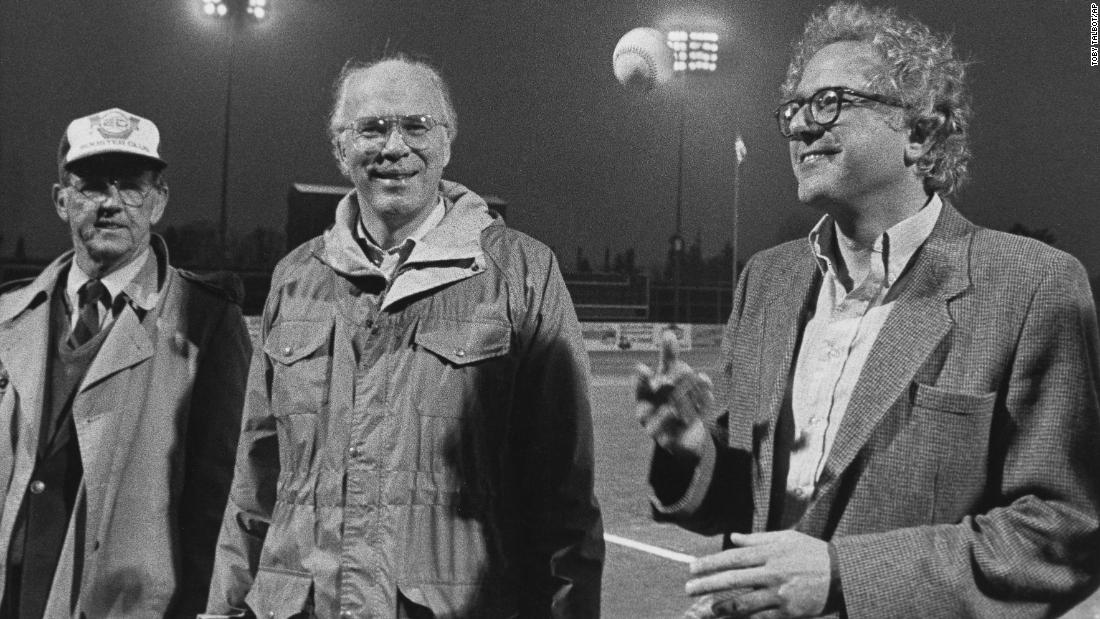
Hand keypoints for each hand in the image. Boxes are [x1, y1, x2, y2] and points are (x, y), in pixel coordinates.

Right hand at [634, 329, 711, 460]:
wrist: (684, 437)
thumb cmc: (671, 401)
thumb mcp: (670, 379)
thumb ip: (668, 358)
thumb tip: (668, 333)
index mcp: (642, 399)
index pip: (640, 387)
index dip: (641, 379)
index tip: (643, 368)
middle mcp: (646, 415)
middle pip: (663, 393)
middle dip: (676, 379)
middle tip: (686, 370)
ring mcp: (659, 430)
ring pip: (674, 408)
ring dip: (689, 393)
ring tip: (699, 381)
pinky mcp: (674, 442)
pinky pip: (688, 422)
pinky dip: (700, 406)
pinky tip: (708, 394)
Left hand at [685, 531, 831, 617]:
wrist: (842, 574)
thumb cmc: (812, 553)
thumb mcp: (786, 538)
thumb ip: (758, 539)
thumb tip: (734, 538)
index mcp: (769, 552)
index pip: (732, 558)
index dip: (710, 563)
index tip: (692, 567)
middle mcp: (771, 572)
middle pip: (732, 579)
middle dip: (707, 584)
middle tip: (688, 588)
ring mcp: (779, 593)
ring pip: (743, 602)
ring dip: (722, 606)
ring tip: (709, 608)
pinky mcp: (787, 611)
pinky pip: (761, 617)